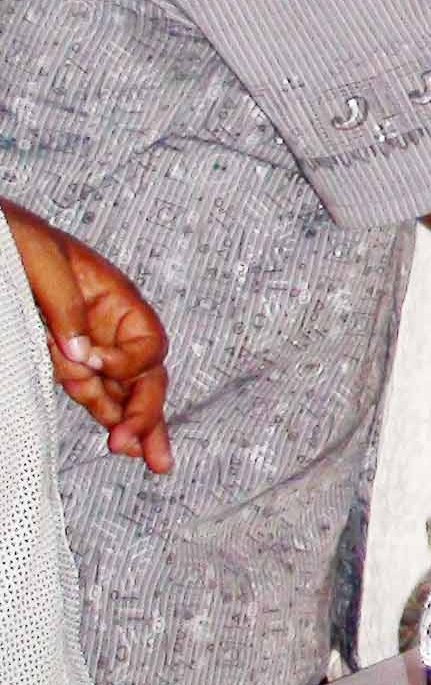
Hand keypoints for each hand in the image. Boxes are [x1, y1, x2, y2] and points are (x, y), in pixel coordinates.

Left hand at [5, 203, 172, 472]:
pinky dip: (108, 414)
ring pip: (124, 389)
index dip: (126, 361)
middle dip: (147, 412)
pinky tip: (123, 439)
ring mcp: (87, 344)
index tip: (91, 364)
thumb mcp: (41, 262)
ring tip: (151, 459)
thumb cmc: (14, 237)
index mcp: (114, 296)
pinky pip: (93, 391)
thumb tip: (82, 356)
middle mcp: (108, 324)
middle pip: (144, 373)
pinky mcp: (63, 359)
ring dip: (136, 423)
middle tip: (142, 450)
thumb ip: (66, 308)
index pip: (146, 341)